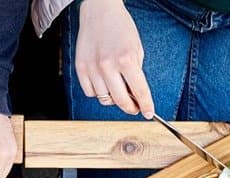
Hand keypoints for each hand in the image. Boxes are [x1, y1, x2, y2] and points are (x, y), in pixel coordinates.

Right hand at [75, 0, 152, 116]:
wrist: (99, 12)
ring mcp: (92, 67)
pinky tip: (103, 83)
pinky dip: (98, 92)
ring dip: (113, 98)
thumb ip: (136, 73)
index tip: (148, 114)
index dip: (146, 105)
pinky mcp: (80, 68)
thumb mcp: (136, 48)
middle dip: (130, 108)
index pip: (139, 91)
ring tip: (117, 89)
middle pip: (121, 100)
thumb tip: (135, 96)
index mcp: (126, 59)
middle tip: (134, 108)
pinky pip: (90, 92)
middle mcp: (108, 65)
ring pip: (104, 99)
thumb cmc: (121, 28)